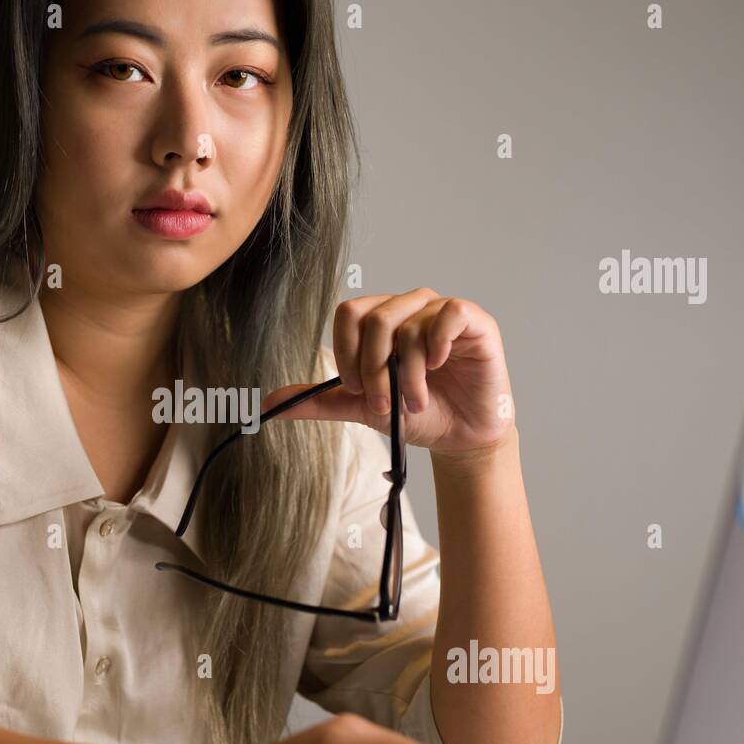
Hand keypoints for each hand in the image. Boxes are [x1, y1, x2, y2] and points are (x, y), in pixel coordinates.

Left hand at [264, 289, 514, 455]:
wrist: (459, 436)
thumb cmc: (416, 413)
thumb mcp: (361, 408)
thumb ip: (319, 400)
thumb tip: (268, 404)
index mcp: (381, 320)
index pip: (349, 314)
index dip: (347, 352)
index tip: (357, 388)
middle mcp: (409, 308)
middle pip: (376, 320)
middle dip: (375, 370)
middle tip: (385, 404)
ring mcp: (442, 312)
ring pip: (409, 326)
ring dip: (408, 375)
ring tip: (414, 403)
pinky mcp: (475, 322)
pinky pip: (450, 313)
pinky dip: (439, 343)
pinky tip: (439, 366)